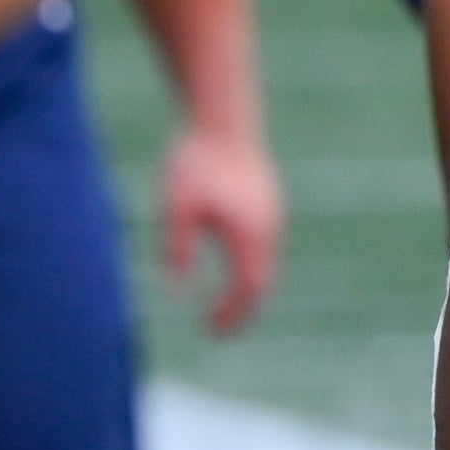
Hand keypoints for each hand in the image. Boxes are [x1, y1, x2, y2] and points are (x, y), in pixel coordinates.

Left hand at [159, 117, 283, 335]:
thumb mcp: (177, 211)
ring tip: (228, 303)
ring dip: (249, 286)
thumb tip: (177, 291)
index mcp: (249, 237)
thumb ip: (178, 253)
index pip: (247, 290)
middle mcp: (268, 229)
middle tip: (221, 329)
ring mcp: (272, 213)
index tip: (211, 332)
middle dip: (243, 309)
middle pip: (263, 282)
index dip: (231, 315)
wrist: (222, 117)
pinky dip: (252, 264)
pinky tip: (234, 263)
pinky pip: (265, 244)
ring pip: (266, 262)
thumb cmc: (196, 163)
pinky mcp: (268, 199)